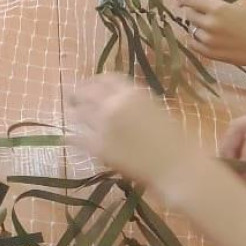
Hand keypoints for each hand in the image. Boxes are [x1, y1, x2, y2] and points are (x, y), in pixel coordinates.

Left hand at [67, 75, 197, 186]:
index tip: (87, 85)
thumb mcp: (155, 108)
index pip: (103, 79)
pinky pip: (76, 138)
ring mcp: (103, 125)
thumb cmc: (174, 139)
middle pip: (85, 93)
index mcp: (132, 92)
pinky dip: (71, 137)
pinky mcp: (98, 146)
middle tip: (72, 99)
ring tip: (72, 116)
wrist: (176, 166)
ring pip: (78, 114)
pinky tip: (68, 138)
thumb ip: (133, 100)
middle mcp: (114, 104)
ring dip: (74, 114)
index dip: (92, 81)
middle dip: (77, 95)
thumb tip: (115, 97)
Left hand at [180, 0, 245, 68]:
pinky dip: (197, 39)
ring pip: (191, 28)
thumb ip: (214, 0)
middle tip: (205, 13)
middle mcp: (210, 24)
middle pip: (188, 13)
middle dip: (194, 11)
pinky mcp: (209, 53)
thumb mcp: (237, 8)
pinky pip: (193, 43)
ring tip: (212, 26)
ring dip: (197, 26)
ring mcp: (208, 40)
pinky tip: (207, 37)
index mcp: (218, 9)